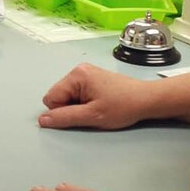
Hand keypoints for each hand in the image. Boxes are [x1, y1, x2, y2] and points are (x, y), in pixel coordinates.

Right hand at [39, 64, 156, 129]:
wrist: (146, 100)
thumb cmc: (123, 106)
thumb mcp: (92, 116)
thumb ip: (65, 117)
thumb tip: (42, 120)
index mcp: (77, 75)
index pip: (51, 98)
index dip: (62, 112)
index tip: (83, 114)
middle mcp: (79, 70)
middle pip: (58, 96)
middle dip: (71, 108)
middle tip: (92, 111)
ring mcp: (86, 73)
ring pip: (68, 96)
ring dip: (79, 107)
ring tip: (98, 108)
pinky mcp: (93, 79)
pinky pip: (77, 94)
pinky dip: (85, 103)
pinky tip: (100, 104)